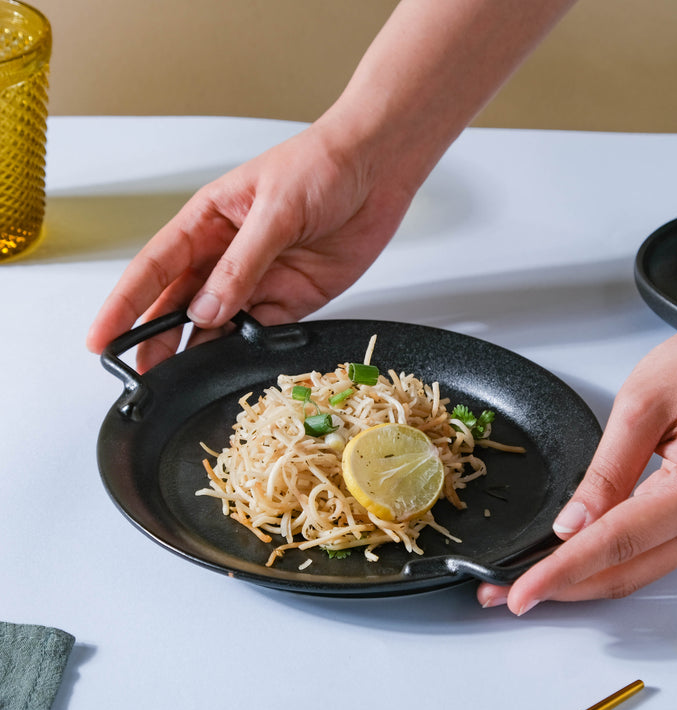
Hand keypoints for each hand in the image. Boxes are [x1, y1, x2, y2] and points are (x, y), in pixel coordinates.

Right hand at [86, 121, 415, 371]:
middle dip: (158, 341)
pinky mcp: (294, 299)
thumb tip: (206, 310)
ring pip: (219, 325)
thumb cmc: (321, 165)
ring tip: (184, 382)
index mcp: (208, 223)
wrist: (378, 168)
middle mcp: (228, 256)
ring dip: (202, 352)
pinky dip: (249, 350)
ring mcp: (260, 280)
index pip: (154, 268)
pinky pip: (263, 332)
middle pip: (181, 306)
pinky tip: (236, 364)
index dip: (125, 304)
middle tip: (143, 376)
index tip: (102, 337)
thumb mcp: (274, 209)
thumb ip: (242, 263)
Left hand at [477, 290, 676, 613]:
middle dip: (562, 587)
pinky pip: (653, 549)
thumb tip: (572, 523)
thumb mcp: (642, 405)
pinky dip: (609, 558)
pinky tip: (576, 557)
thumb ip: (605, 470)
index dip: (559, 573)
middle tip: (508, 592)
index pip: (612, 545)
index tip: (519, 592)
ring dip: (584, 578)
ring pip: (639, 568)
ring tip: (532, 578)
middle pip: (626, 572)